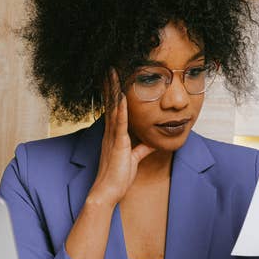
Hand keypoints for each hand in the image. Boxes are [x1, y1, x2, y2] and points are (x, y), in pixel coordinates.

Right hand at [88, 68, 156, 206]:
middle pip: (111, 103)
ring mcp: (113, 136)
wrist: (108, 192)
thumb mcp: (133, 159)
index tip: (114, 77)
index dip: (113, 92)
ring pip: (113, 108)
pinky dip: (121, 108)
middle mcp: (110, 132)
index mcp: (113, 135)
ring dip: (113, 89)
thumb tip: (150, 142)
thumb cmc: (118, 178)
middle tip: (109, 66)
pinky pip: (119, 122)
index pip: (114, 108)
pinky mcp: (118, 143)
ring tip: (112, 72)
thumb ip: (141, 149)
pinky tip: (122, 95)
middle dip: (110, 84)